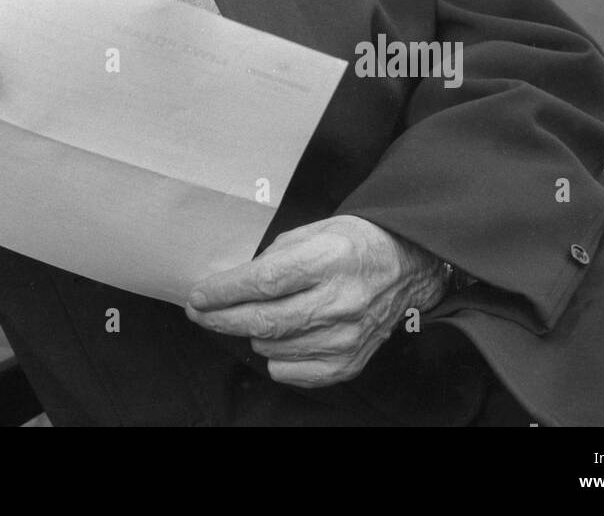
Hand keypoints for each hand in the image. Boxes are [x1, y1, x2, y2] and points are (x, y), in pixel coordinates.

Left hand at [184, 214, 448, 387]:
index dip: (224, 292)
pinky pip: (295, 372)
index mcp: (328, 259)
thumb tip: (235, 283)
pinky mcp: (351, 360)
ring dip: (251, 334)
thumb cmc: (353, 243)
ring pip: (275, 348)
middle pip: (265, 320)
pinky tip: (275, 340)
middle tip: (199, 314)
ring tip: (250, 317)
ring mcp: (347, 336)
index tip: (197, 295)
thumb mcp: (313, 231)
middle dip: (221, 318)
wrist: (406, 266)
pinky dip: (276, 359)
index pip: (264, 281)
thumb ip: (274, 257)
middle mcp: (339, 301)